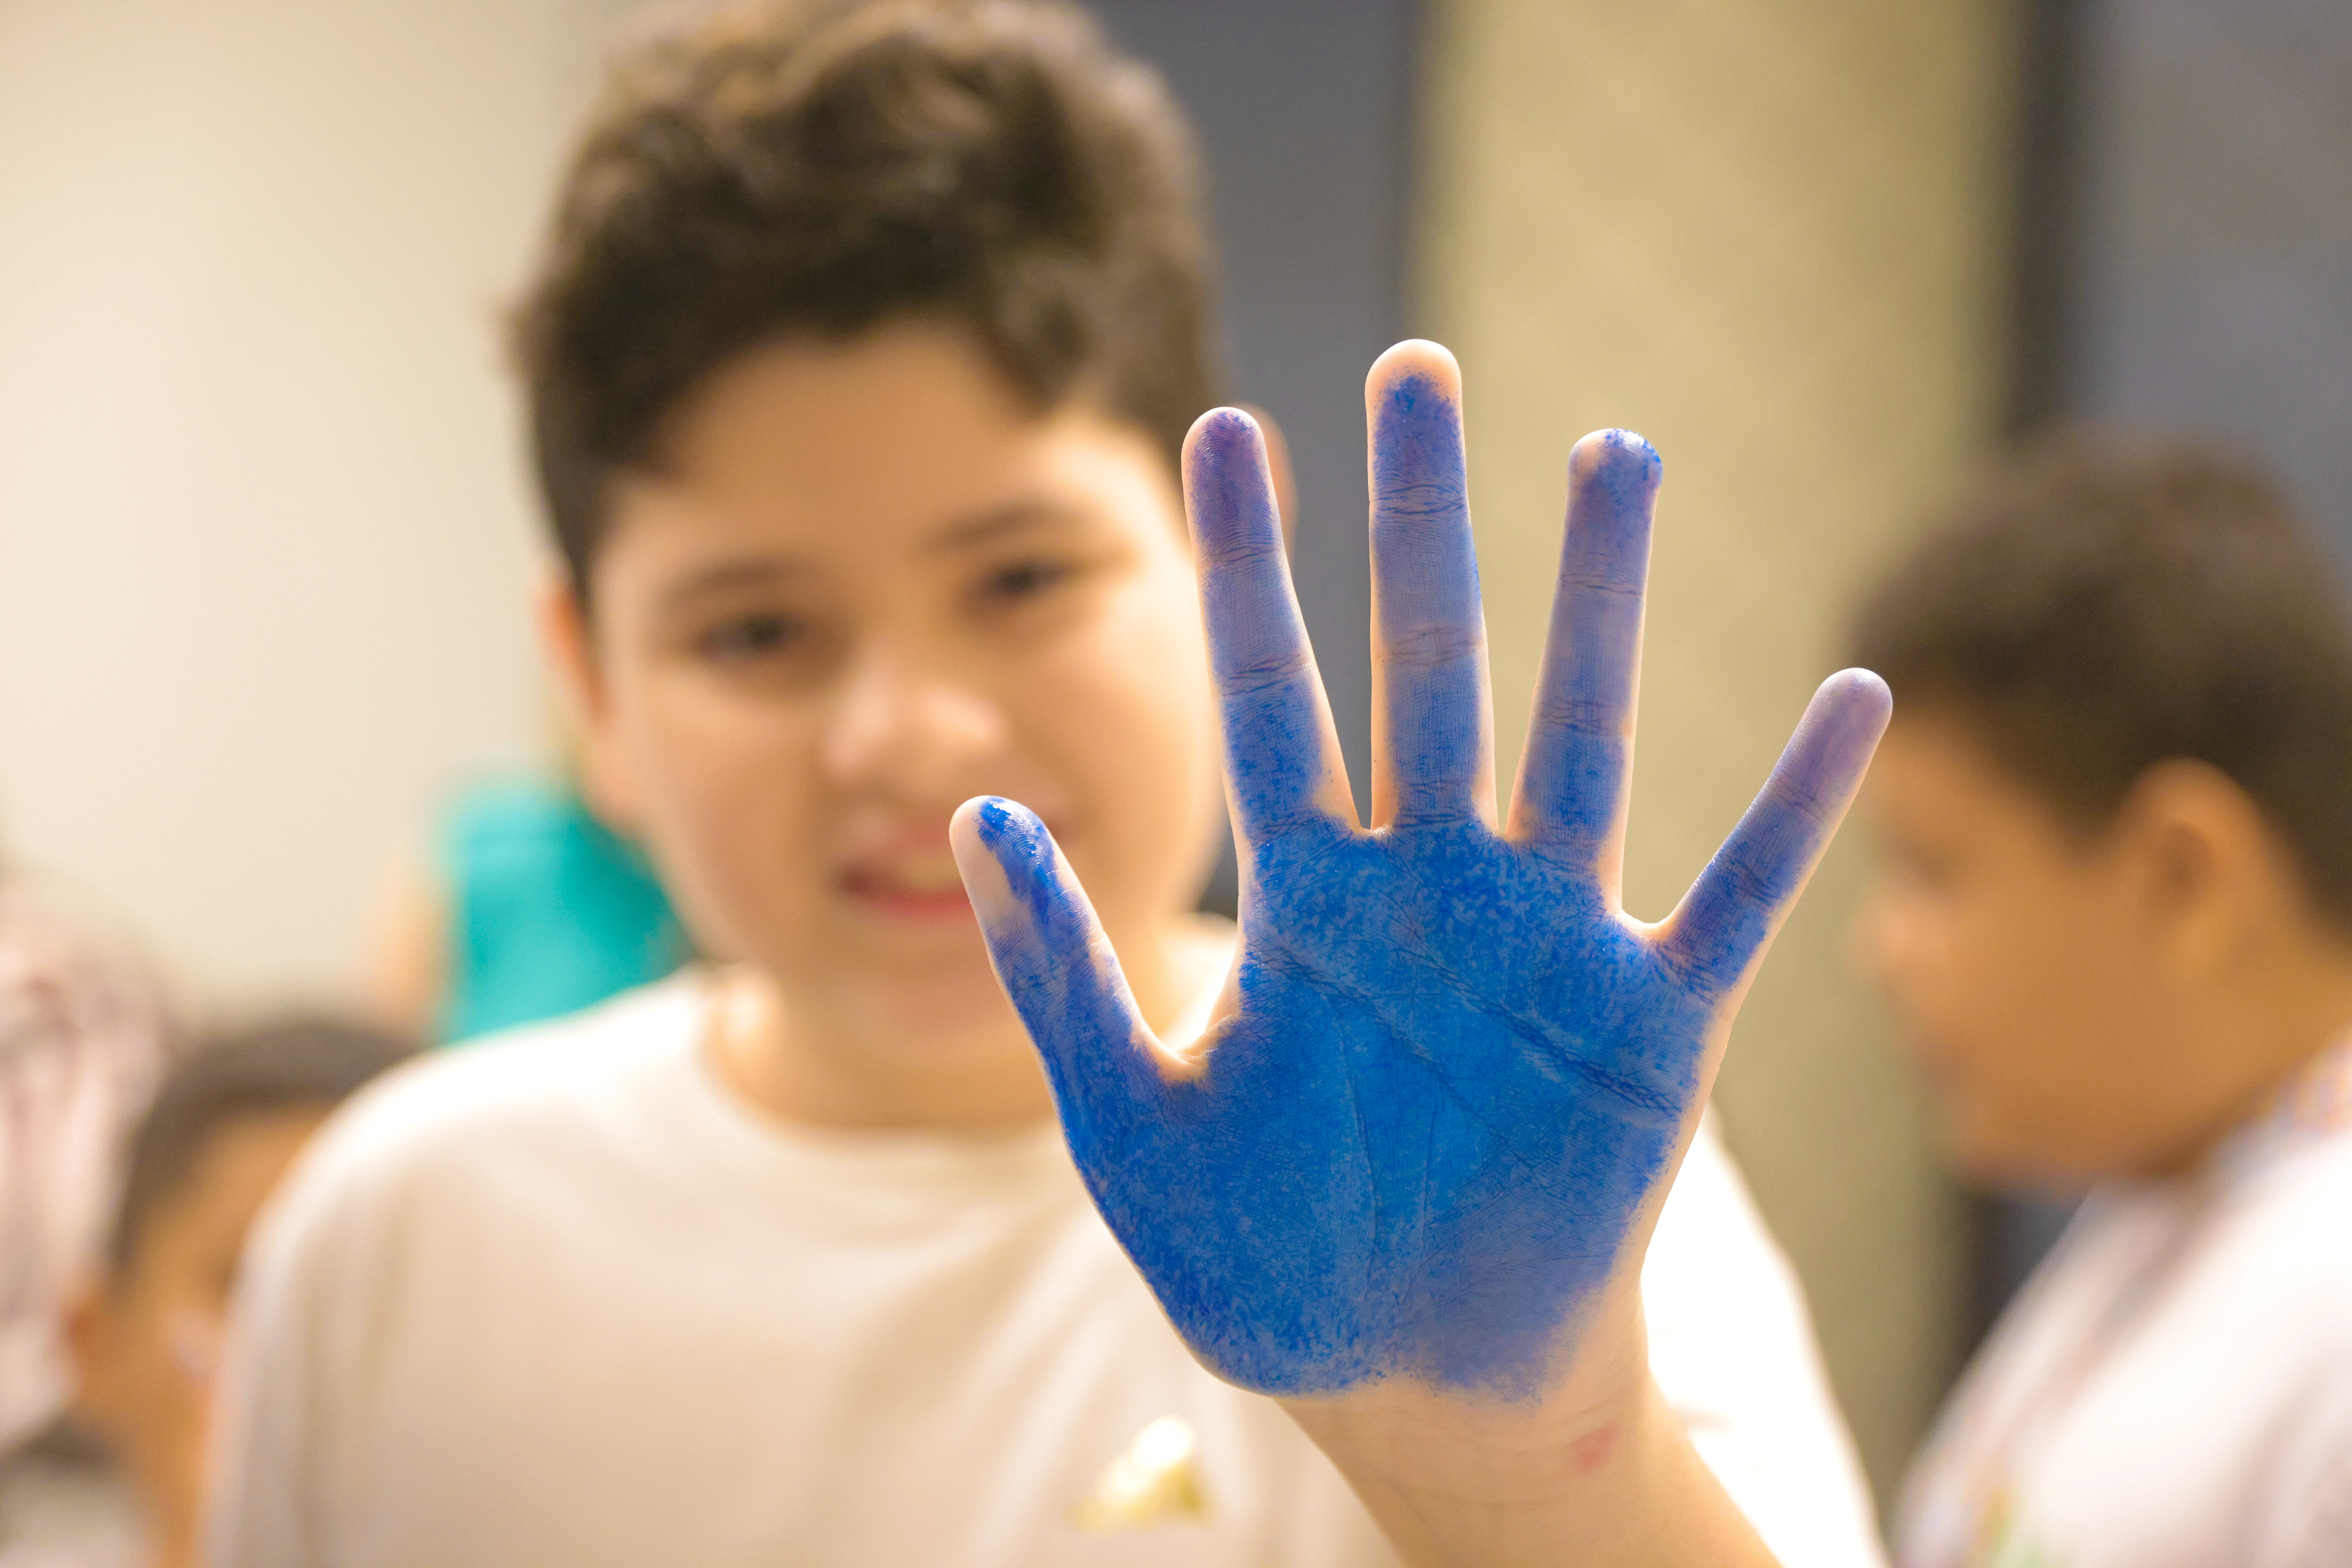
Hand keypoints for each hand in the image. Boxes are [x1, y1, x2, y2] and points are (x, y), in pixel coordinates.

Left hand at [952, 340, 1886, 1403]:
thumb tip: (975, 814)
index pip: (1272, 696)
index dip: (1252, 571)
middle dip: (1419, 526)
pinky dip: (1791, 815)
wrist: (1408, 1370)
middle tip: (1417, 366)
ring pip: (1577, 737)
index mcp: (1308, 901)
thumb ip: (1061, 974)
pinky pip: (1733, 897)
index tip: (1228, 432)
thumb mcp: (1131, 1124)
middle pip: (1427, 670)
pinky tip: (1853, 706)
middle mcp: (1431, 886)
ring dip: (1599, 604)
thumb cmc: (1267, 1258)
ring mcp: (1548, 941)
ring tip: (1614, 452)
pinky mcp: (1650, 1022)